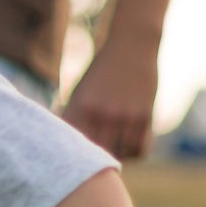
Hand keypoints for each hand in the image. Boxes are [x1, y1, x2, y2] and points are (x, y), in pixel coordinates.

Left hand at [62, 38, 159, 161]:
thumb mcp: (79, 90)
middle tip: (91, 161)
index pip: (72, 145)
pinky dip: (134, 152)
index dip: (72, 155)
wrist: (132, 45)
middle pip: (94, 155)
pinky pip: (140, 150)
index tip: (71, 158)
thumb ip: (71, 115)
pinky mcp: (145, 117)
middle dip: (92, 159)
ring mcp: (125, 117)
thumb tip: (60, 142)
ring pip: (118, 156)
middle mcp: (102, 114)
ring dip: (114, 157)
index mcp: (80, 106)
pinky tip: (127, 145)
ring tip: (110, 151)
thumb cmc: (100, 71)